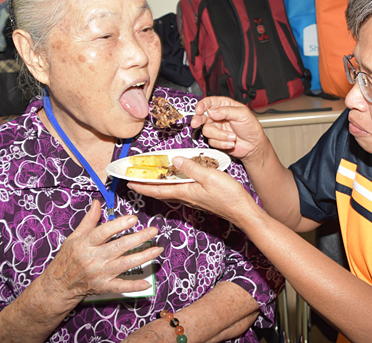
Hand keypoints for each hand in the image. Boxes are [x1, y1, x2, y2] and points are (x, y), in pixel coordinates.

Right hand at [40, 200, 162, 308]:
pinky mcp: (103, 286)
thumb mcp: (74, 237)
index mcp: (86, 244)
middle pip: (119, 247)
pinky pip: (120, 286)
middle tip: (153, 231)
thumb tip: (97, 203)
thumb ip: (89, 220)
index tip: (133, 218)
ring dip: (142, 257)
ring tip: (157, 249)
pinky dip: (133, 286)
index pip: (104, 232)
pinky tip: (146, 282)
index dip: (119, 225)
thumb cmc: (67, 259)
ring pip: (124, 264)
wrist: (58, 285)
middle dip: (138, 238)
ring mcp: (99, 273)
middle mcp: (94, 258)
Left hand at [129, 156, 259, 226]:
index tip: (128, 182)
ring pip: (170, 191)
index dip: (142, 186)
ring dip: (158, 185)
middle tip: (134, 179)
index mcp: (186, 192)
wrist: (242, 211)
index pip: (158, 189)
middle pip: (161, 191)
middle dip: (146, 185)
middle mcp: (187, 197)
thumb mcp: (210, 177)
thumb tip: (175, 160)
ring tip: (150, 178)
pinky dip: (172, 185)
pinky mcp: (201, 198)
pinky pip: (181, 190)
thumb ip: (191, 168)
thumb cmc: (228, 196)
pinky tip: (175, 180)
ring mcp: (194, 199)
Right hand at [190, 96, 265, 159]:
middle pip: (202, 116)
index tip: (199, 110)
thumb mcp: (242, 114)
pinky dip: (222, 143)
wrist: (254, 146)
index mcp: (224, 105)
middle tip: (196, 123)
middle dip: (198, 120)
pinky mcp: (216, 139)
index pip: (209, 102)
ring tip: (232, 137)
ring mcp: (216, 128)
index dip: (202, 105)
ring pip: (207, 130)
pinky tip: (231, 142)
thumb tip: (211, 111)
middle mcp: (218, 116)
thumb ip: (226, 111)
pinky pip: (212, 141)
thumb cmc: (251, 127)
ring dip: (219, 135)